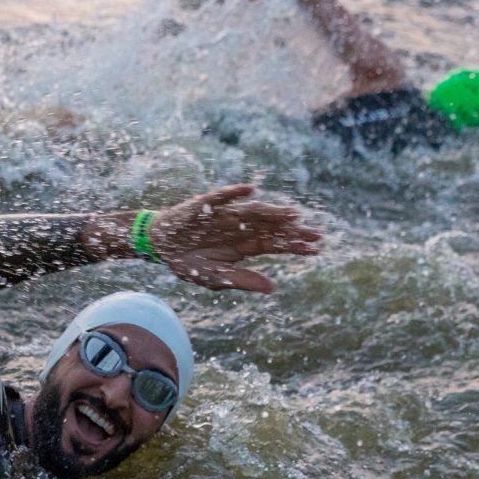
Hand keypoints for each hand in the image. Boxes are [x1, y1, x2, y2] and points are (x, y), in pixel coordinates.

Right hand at [149, 185, 320, 292]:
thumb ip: (243, 281)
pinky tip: (250, 190)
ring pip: (253, 212)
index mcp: (244, 246)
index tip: (316, 250)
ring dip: (272, 212)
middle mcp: (239, 228)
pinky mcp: (205, 206)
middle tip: (317, 234)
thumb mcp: (216, 278)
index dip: (294, 246)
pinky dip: (235, 193)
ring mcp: (224, 216)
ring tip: (292, 215)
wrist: (161, 247)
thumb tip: (273, 288)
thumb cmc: (190, 263)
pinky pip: (222, 197)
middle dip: (293, 231)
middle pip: (271, 228)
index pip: (275, 245)